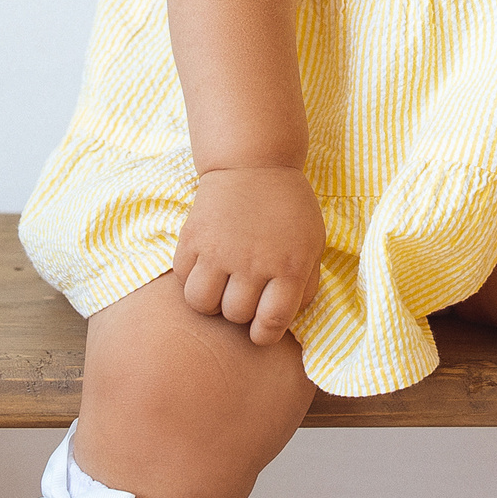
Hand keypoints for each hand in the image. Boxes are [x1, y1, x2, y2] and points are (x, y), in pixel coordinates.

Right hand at [173, 166, 323, 345]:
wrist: (253, 162)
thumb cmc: (288, 207)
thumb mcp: (313, 242)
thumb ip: (307, 283)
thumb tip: (288, 318)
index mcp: (289, 265)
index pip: (271, 323)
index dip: (264, 334)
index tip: (260, 328)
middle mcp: (254, 261)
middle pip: (235, 315)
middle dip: (239, 312)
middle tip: (243, 292)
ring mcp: (219, 249)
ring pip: (202, 304)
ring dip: (211, 301)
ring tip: (221, 284)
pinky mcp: (192, 238)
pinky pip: (183, 279)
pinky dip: (192, 279)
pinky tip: (206, 265)